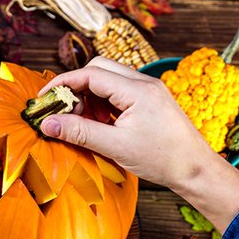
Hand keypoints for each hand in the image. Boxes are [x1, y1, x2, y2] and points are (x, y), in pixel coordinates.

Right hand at [38, 57, 238, 231]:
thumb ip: (79, 132)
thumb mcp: (114, 146)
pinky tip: (99, 124)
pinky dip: (102, 104)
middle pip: (99, 69)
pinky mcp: (149, 101)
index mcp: (137, 90)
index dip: (63, 83)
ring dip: (89, 96)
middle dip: (76, 87)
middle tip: (63, 112)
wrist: (195, 169)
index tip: (44, 98)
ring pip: (108, 80)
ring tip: (82, 122)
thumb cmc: (161, 159)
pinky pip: (118, 92)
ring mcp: (148, 91)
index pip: (91, 74)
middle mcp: (144, 83)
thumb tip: (47, 124)